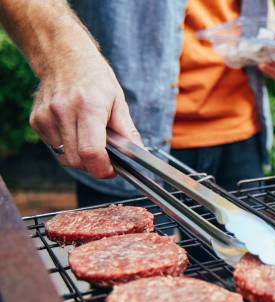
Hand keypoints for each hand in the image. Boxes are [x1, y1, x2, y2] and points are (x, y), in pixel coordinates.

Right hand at [29, 53, 141, 178]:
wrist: (63, 57)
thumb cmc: (95, 78)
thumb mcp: (118, 101)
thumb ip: (127, 130)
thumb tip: (138, 154)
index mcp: (88, 107)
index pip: (91, 152)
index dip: (103, 169)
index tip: (112, 170)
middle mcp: (63, 112)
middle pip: (77, 160)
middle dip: (94, 166)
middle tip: (106, 158)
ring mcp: (46, 117)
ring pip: (65, 158)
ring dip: (80, 158)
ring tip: (90, 140)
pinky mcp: (36, 121)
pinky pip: (54, 148)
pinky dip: (67, 147)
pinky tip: (74, 131)